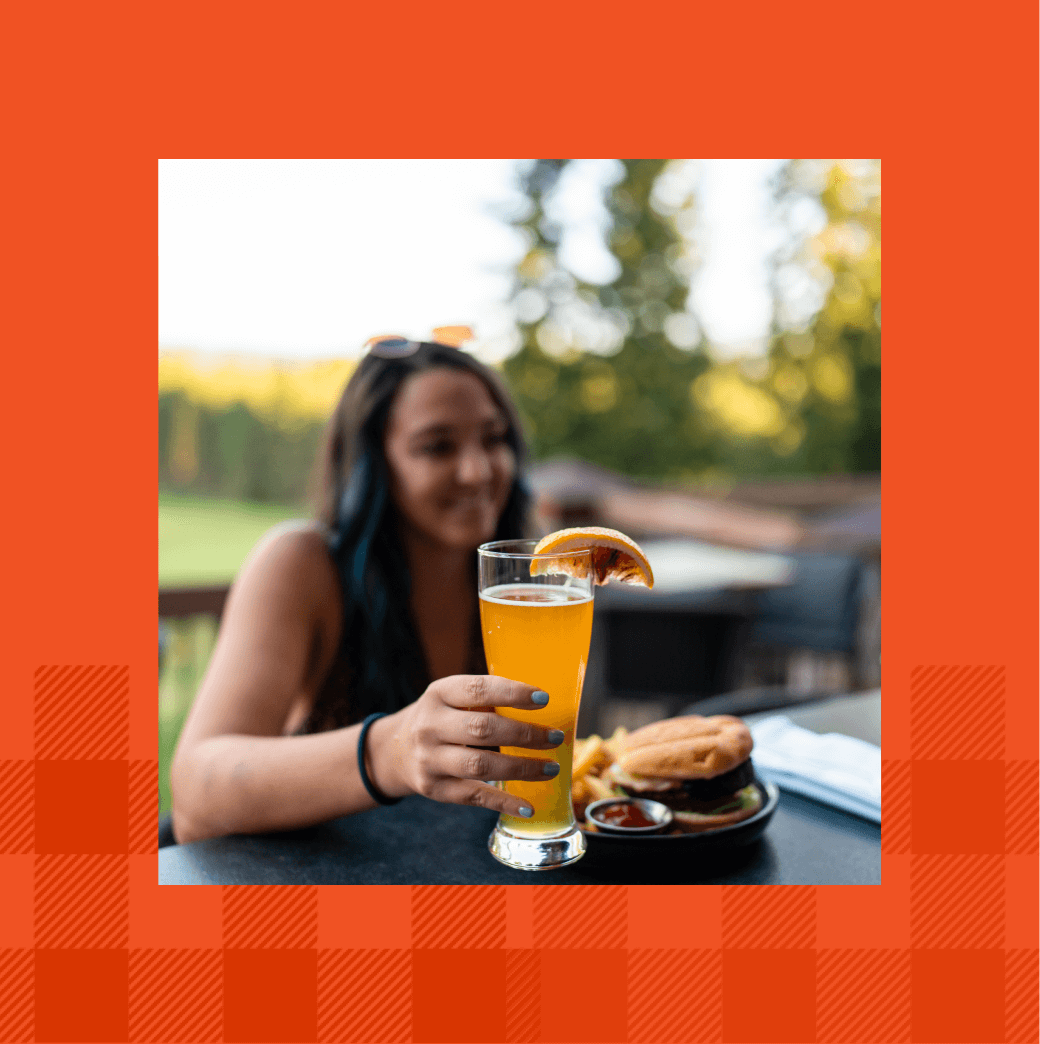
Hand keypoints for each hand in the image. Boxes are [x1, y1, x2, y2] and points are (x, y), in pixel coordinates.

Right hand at [366, 675, 563, 817]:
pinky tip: (528, 805)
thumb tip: (543, 705)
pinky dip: (504, 802)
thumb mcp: (453, 698)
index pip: (479, 689)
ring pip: (480, 765)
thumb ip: (486, 699)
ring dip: (521, 768)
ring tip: (551, 768)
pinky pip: (474, 796)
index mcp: (439, 693)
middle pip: (483, 730)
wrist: (396, 750)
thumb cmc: (442, 718)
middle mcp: (430, 725)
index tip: (544, 699)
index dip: (513, 693)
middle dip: (525, 735)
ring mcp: (430, 759)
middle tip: (555, 737)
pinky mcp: (435, 789)